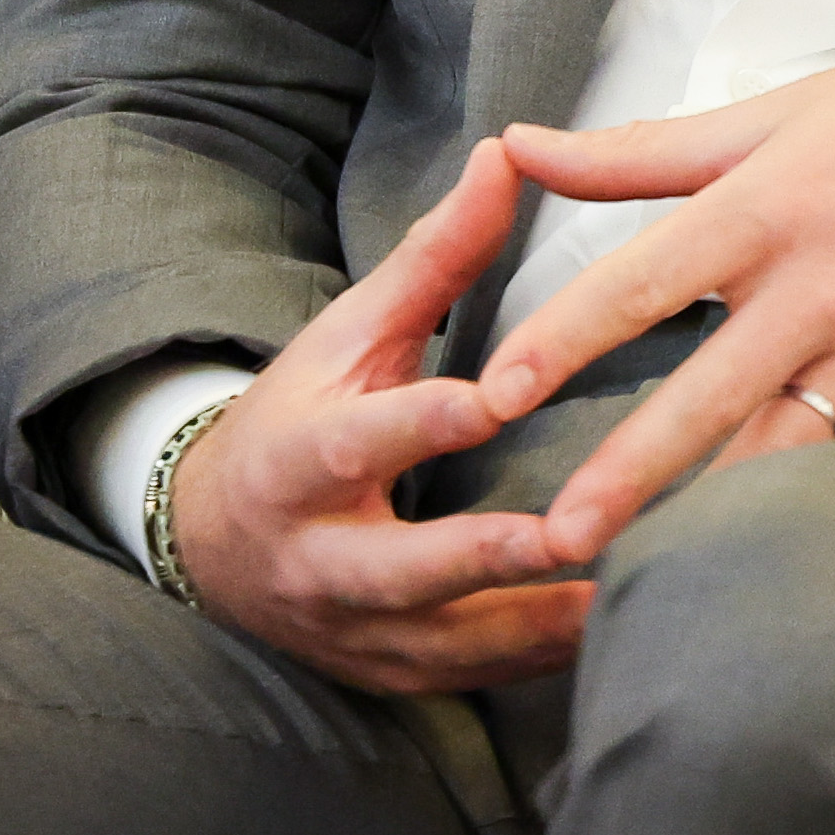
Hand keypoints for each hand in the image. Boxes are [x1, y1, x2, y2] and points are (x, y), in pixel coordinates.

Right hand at [157, 140, 587, 694]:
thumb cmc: (301, 417)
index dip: (427, 420)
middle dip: (484, 559)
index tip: (498, 399)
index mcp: (300, 459)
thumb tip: (504, 153)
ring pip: (445, 645)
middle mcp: (318, 557)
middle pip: (401, 569)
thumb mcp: (351, 333)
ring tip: (621, 597)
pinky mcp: (388, 677)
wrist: (213, 543)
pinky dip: (538, 664)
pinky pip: (470, 682)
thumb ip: (435, 256)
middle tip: (571, 536)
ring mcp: (352, 632)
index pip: (364, 439)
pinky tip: (615, 638)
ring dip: (532, 627)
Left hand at [478, 3, 834, 565]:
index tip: (498, 392)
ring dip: (703, 515)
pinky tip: (745, 555)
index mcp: (771, 205)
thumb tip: (525, 144)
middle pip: (702, 396)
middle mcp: (820, 288)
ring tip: (633, 572)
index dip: (565, 339)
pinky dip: (797, 511)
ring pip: (778, 454)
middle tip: (550, 537)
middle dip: (623, 473)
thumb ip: (646, 150)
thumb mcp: (782, 109)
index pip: (644, 281)